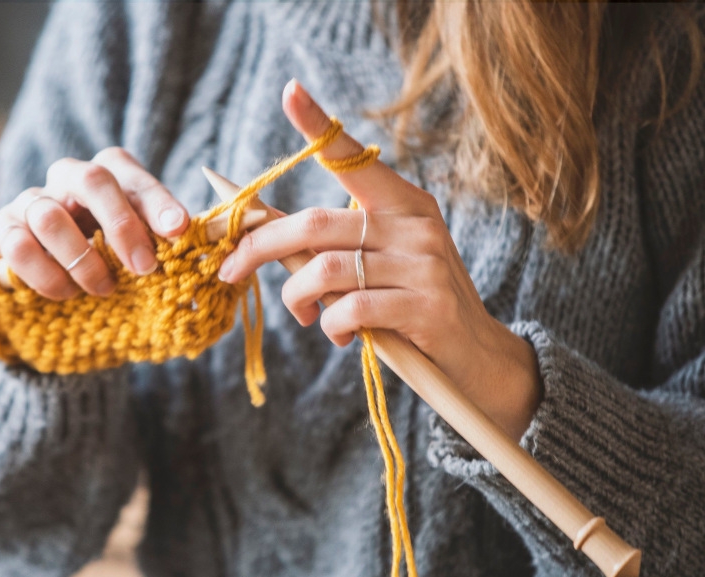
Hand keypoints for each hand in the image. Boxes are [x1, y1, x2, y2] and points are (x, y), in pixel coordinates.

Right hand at [0, 148, 188, 299]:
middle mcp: (69, 177)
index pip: (133, 175)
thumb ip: (168, 243)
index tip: (179, 230)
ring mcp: (32, 200)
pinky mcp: (5, 230)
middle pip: (92, 180)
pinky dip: (46, 275)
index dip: (157, 201)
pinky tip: (67, 293)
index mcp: (109, 172)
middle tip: (144, 268)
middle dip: (122, 227)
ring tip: (103, 289)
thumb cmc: (114, 254)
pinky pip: (17, 247)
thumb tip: (205, 259)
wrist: (62, 274)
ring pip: (50, 216)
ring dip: (82, 260)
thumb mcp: (145, 244)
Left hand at [218, 80, 540, 440]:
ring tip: (303, 314)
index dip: (319, 125)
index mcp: (403, 202)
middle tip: (229, 270)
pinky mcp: (427, 306)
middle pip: (316, 223)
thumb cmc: (411, 306)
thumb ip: (330, 246)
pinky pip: (351, 309)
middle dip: (260, 247)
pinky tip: (338, 335)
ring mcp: (425, 263)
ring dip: (296, 298)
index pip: (354, 156)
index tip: (289, 91)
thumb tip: (263, 232)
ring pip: (326, 269)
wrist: (475, 356)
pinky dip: (330, 325)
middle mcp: (415, 224)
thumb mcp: (377, 265)